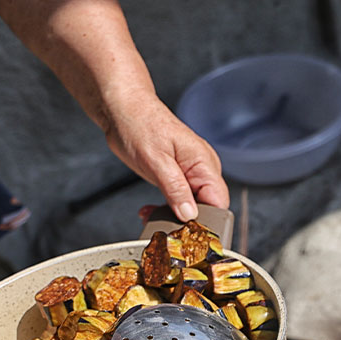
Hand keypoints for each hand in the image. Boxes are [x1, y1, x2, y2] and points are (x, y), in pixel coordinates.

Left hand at [102, 90, 228, 222]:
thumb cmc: (139, 124)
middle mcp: (202, 169)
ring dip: (174, 216)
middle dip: (187, 221)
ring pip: (194, 206)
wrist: (122, 108)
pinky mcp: (179, 177)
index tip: (187, 230)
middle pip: (209, 207)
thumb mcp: (156, 161)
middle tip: (164, 224)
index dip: (206, 220)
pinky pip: (181, 200)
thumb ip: (176, 189)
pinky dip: (167, 208)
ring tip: (152, 214)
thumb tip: (190, 214)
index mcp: (204, 163)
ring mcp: (191, 173)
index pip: (219, 202)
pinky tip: (151, 209)